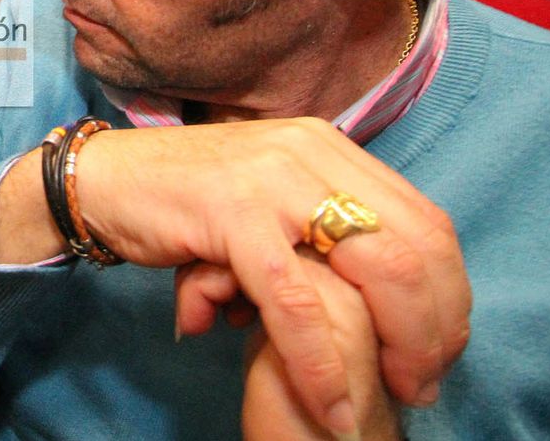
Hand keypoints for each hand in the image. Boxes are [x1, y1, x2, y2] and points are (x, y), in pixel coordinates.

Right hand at [0, 119, 466, 436]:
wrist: (101, 180)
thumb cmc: (184, 200)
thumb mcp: (268, 200)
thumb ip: (320, 228)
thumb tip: (380, 295)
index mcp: (329, 147)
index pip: (426, 221)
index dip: (448, 295)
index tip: (438, 351)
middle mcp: (312, 151)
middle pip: (418, 245)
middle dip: (434, 327)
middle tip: (424, 381)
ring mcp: (273, 178)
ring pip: (376, 267)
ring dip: (398, 344)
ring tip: (390, 392)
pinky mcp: (233, 212)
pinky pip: (296, 299)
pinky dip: (320, 359)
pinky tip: (329, 401)